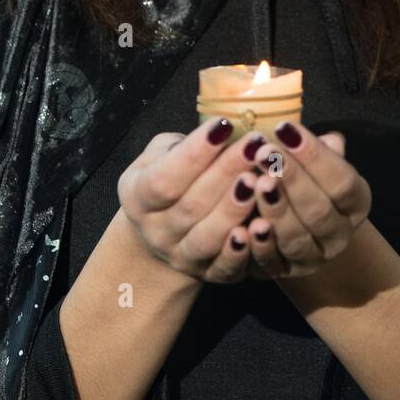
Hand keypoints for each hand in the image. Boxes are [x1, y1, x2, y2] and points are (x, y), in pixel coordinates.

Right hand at [117, 117, 276, 284]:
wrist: (164, 230)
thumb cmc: (170, 179)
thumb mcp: (160, 156)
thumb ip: (182, 145)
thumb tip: (221, 128)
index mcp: (137, 197)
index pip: (164, 177)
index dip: (195, 153)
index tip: (224, 124)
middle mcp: (156, 231)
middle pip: (192, 204)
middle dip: (226, 171)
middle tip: (256, 145)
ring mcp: (181, 257)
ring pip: (208, 237)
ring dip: (236, 208)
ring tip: (262, 179)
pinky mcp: (208, 275)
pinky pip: (225, 268)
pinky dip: (242, 251)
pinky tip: (262, 225)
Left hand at [242, 122, 370, 279]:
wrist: (293, 218)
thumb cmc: (303, 178)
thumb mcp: (315, 161)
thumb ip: (318, 150)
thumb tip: (323, 137)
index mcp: (356, 203)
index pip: (341, 181)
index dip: (314, 155)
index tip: (285, 128)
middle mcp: (340, 235)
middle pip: (319, 210)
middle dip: (291, 179)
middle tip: (264, 153)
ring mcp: (313, 259)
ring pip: (296, 239)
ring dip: (275, 211)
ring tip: (255, 183)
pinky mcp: (284, 273)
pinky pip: (272, 265)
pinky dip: (258, 247)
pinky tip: (244, 227)